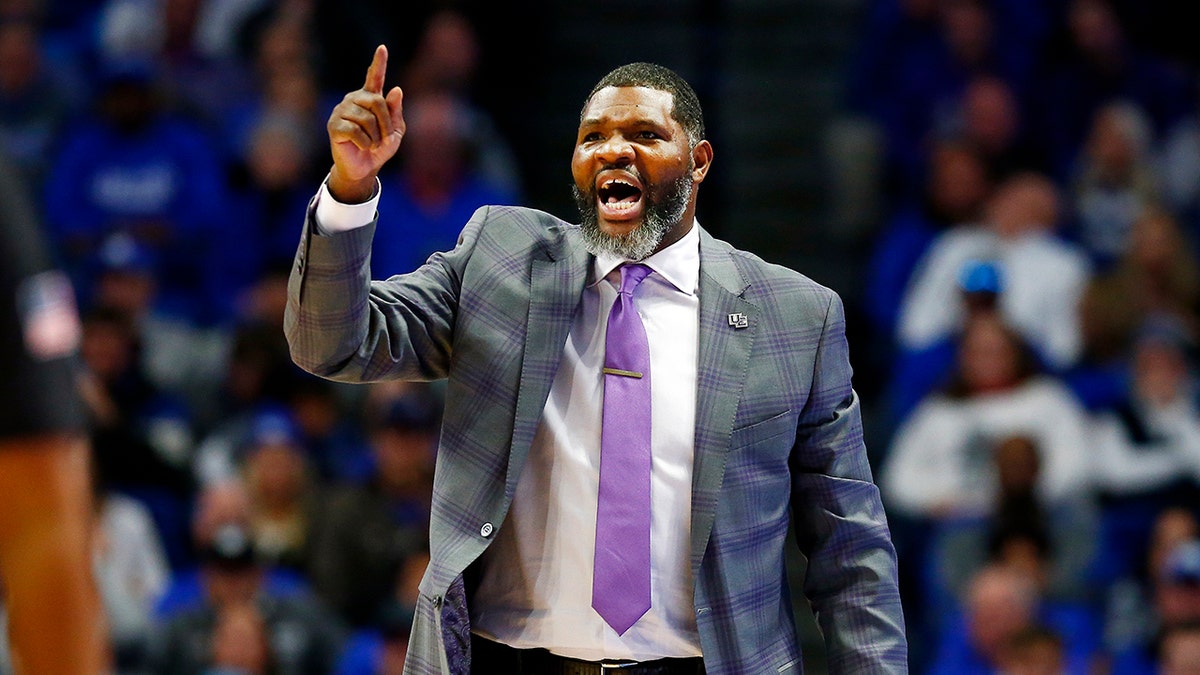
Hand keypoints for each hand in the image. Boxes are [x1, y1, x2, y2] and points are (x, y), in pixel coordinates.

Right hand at [327, 44, 404, 202]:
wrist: (364, 168)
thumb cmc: (379, 148)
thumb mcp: (394, 131)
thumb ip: (395, 111)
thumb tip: (396, 89)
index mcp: (370, 98)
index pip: (375, 77)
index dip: (379, 63)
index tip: (383, 48)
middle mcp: (354, 99)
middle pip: (377, 102)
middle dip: (386, 123)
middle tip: (385, 139)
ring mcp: (342, 111)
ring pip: (367, 118)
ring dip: (375, 137)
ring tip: (372, 144)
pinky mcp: (334, 125)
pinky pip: (356, 131)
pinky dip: (365, 143)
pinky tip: (362, 146)